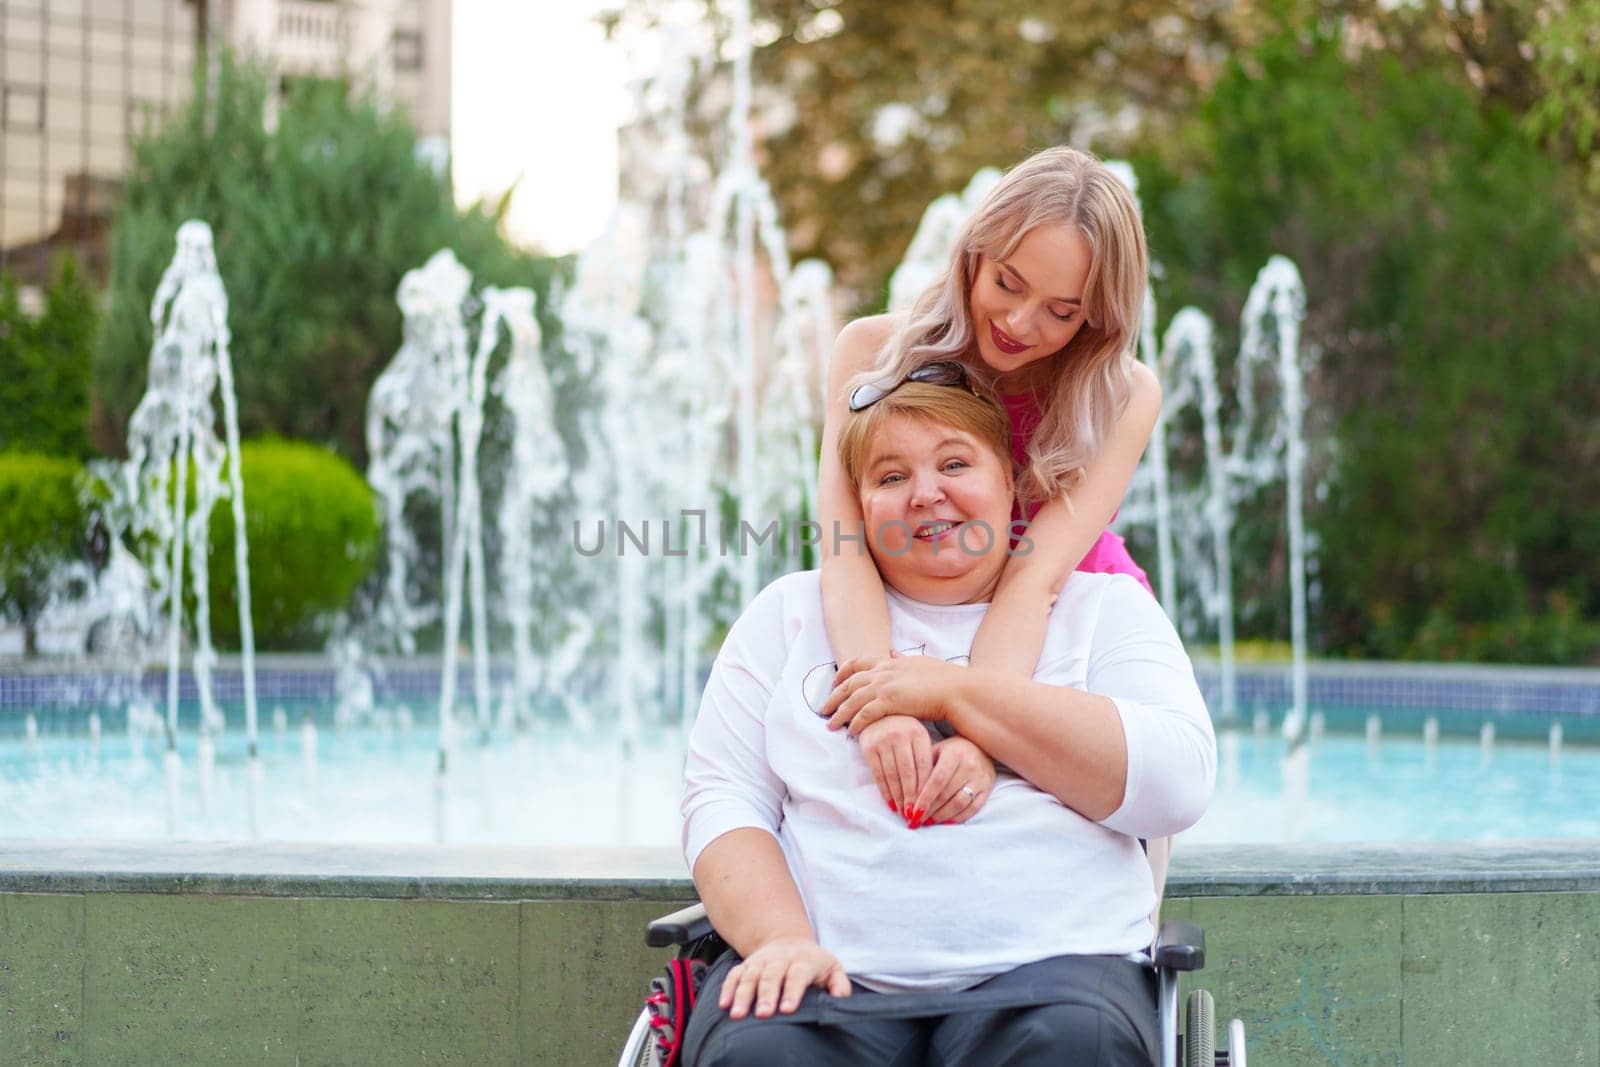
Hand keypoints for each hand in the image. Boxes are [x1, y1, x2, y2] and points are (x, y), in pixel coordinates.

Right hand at [718, 935, 851, 1018]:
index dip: (792, 991)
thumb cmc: (813, 962)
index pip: (797, 975)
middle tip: (763, 1014)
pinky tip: (724, 1004)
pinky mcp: (746, 965)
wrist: (788, 940)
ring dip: (743, 995)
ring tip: (738, 1014)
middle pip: (771, 976)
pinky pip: (734, 975)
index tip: (787, 1009)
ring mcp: (761, 961)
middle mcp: (780, 959)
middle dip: (766, 995)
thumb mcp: (833, 968)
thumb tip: (838, 998)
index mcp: (803, 960)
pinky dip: (727, 988)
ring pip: (750, 976)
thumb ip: (839, 984)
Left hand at [822, 651, 959, 735]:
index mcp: (891, 662)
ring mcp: (886, 685)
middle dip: (834, 695)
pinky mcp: (890, 701)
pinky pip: (865, 714)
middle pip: (850, 682)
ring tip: (830, 725)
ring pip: (853, 699)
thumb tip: (892, 652)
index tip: (834, 681)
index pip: (860, 663)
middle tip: (823, 708)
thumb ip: (903, 659)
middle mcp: (885, 671)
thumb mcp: (921, 663)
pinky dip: (855, 723)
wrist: (957, 690)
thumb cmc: (946, 680)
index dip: (844, 672)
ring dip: (839, 712)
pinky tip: (851, 732)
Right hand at [857, 714, 932, 820]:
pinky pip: (878, 775)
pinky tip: (891, 803)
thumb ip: (925, 757)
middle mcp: (900, 735)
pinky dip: (885, 792)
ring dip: (899, 797)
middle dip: (912, 797)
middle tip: (915, 815)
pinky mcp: (868, 748)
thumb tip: (932, 791)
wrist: (877, 714)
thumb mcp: (918, 737)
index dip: (926, 788)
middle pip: (908, 773)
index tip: (928, 805)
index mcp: (918, 733)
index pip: (924, 766)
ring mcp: (883, 741)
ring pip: (893, 776)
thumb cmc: (903, 730)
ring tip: (904, 813)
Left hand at [909, 735, 995, 825]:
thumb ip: (924, 767)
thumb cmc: (952, 750)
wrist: (980, 746)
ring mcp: (980, 779)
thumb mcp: (937, 751)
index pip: (937, 781)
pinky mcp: (987, 789)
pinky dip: (958, 818)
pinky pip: (972, 808)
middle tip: (915, 820)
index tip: (911, 812)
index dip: (924, 798)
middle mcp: (969, 766)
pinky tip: (945, 822)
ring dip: (941, 816)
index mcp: (954, 754)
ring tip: (928, 822)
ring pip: (959, 804)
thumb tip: (908, 793)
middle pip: (946, 794)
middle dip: (929, 810)